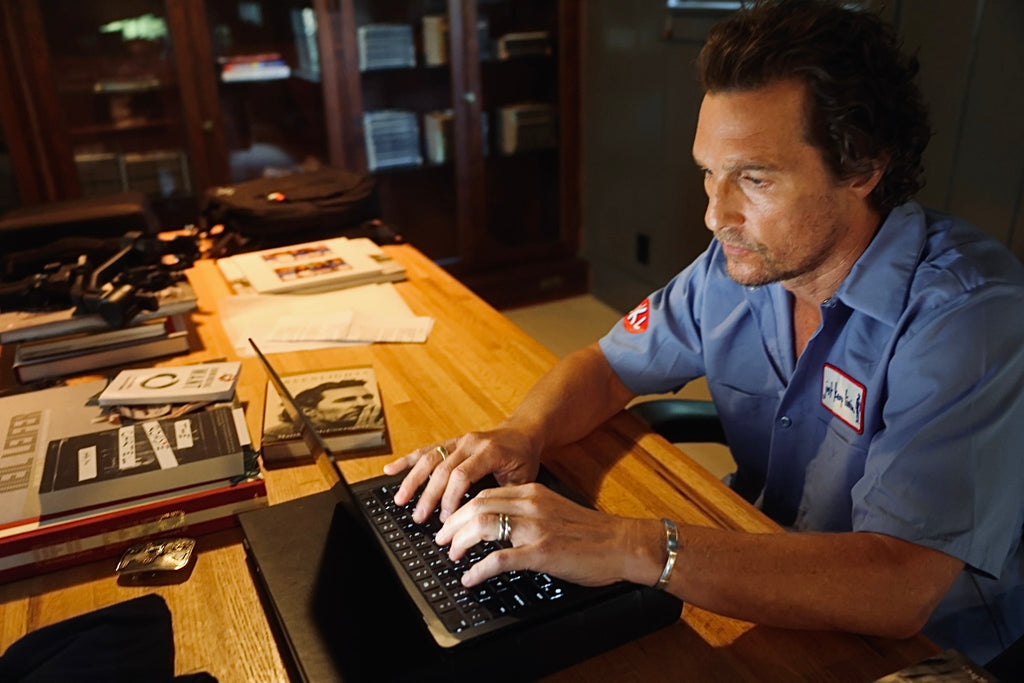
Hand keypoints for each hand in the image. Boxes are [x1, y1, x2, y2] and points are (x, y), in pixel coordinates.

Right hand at [383, 428, 540, 522]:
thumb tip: (485, 519)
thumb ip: (503, 496)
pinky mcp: (450, 441)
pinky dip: (407, 461)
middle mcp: (470, 442)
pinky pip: (426, 450)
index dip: (450, 499)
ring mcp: (458, 440)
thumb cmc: (523, 457)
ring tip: (400, 499)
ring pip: (429, 458)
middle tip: (419, 517)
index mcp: (489, 451)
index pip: (462, 476)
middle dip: (428, 496)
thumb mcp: (523, 478)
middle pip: (442, 469)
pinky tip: (390, 470)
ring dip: (412, 480)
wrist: (523, 431)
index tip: (446, 518)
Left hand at [435, 482, 659, 587]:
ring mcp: (535, 528)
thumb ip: (528, 511)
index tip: (450, 522)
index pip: (485, 494)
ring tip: (451, 555)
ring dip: (459, 542)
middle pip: (477, 506)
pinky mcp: (542, 552)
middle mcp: (531, 505)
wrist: (622, 543)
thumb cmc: (591, 532)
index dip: (461, 508)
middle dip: (451, 523)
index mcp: (532, 492)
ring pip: (483, 526)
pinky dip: (478, 570)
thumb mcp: (554, 509)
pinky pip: (499, 560)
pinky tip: (470, 579)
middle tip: (440, 539)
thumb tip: (498, 522)